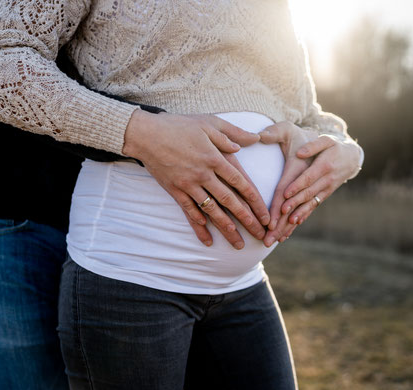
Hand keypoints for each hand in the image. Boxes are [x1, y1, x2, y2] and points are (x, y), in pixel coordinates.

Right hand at [123, 110, 270, 248]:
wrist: (146, 134)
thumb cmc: (178, 125)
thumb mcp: (209, 122)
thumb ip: (233, 132)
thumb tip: (255, 138)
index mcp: (215, 158)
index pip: (241, 182)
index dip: (255, 201)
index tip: (266, 215)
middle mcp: (204, 174)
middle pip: (230, 201)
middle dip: (247, 220)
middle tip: (260, 235)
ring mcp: (189, 184)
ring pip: (212, 211)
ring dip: (226, 228)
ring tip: (238, 244)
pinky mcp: (175, 191)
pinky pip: (189, 212)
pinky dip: (198, 226)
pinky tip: (208, 239)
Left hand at [263, 133, 362, 244]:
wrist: (351, 158)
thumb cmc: (334, 146)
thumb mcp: (326, 140)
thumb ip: (313, 145)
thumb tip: (299, 153)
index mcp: (324, 165)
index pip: (308, 177)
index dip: (297, 186)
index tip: (285, 194)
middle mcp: (326, 180)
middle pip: (308, 194)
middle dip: (293, 205)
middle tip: (280, 214)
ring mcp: (327, 189)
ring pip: (310, 203)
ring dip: (298, 215)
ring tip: (287, 224)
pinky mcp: (325, 195)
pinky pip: (314, 206)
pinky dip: (304, 215)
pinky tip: (294, 224)